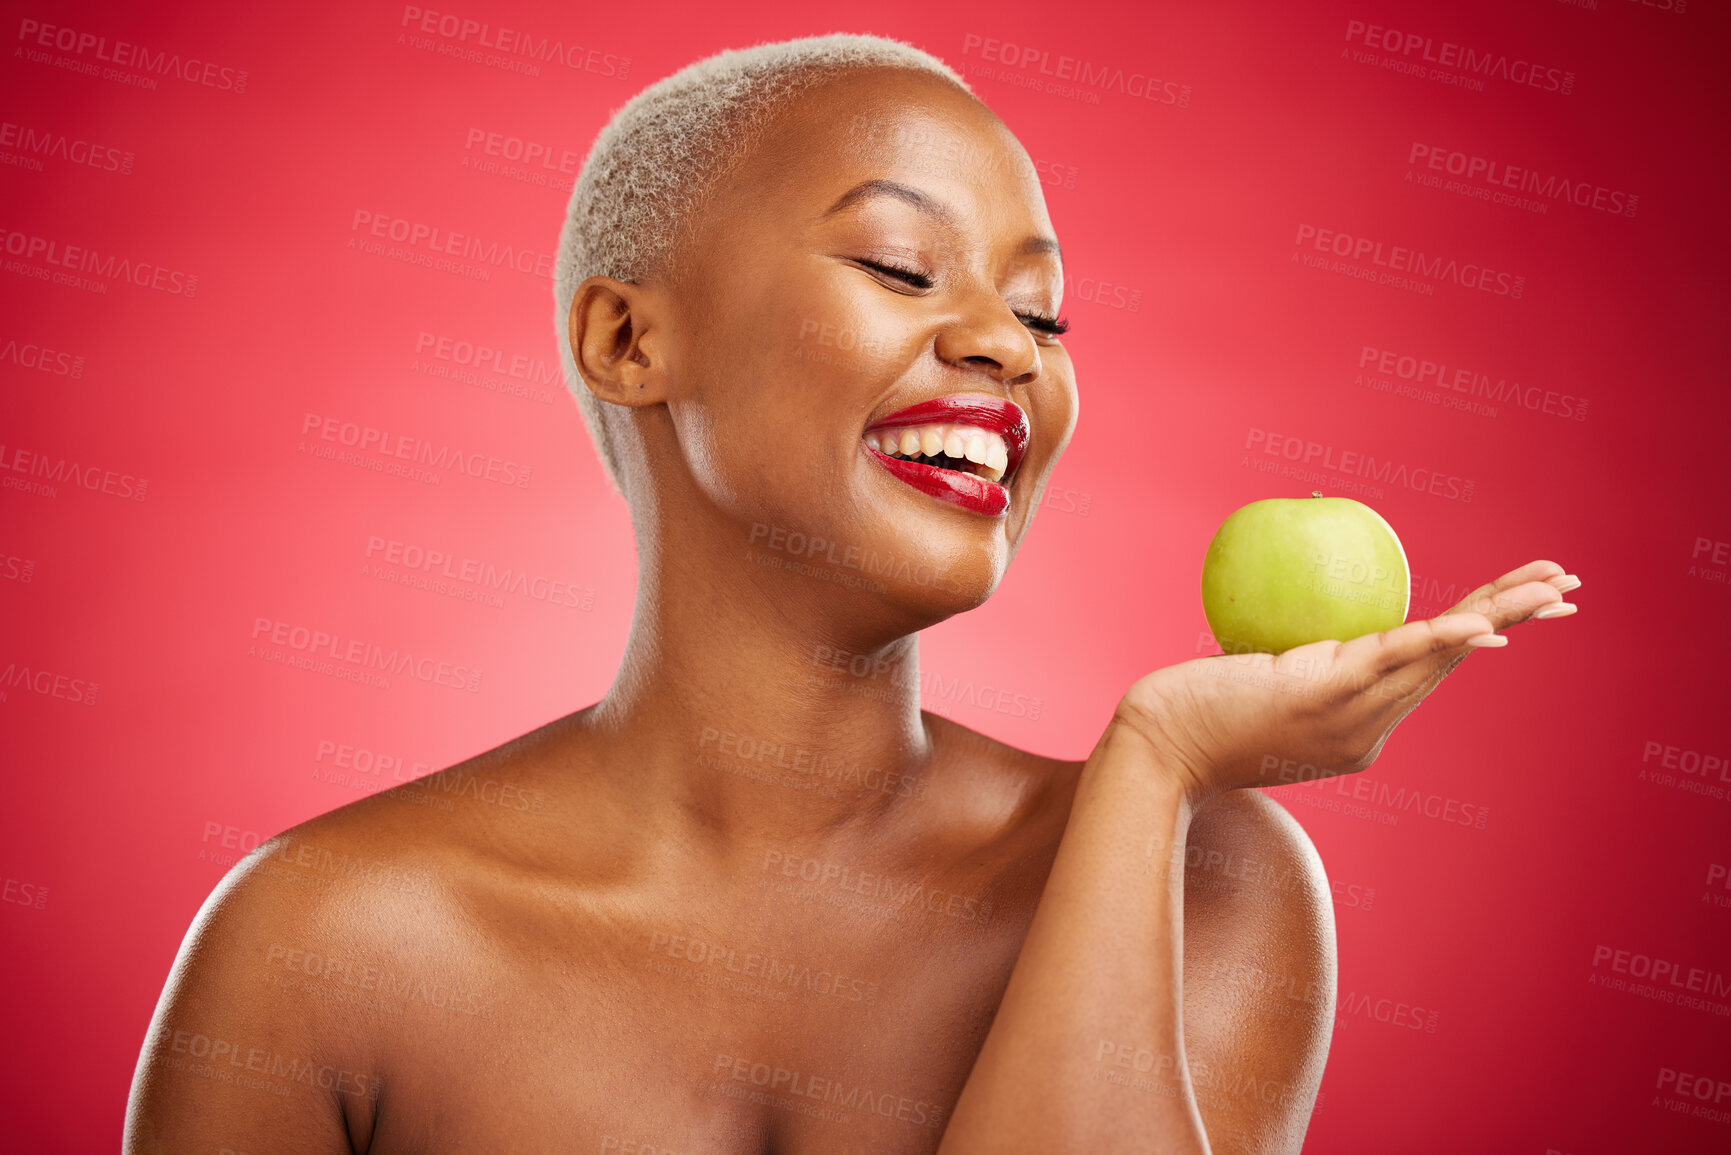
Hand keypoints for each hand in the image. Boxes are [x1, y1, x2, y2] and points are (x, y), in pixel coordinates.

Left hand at [1115, 560, 1579, 806]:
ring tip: (1551, 587)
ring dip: (1502, 616)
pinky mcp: (1323, 695)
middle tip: (1568, 589)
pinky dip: (1440, 637)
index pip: (1430, 670)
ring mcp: (1350, 716)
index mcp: (1360, 728)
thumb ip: (1289, 656)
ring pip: (1440, 656)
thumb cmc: (1190, 712)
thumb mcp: (1254, 679)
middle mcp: (1369, 729)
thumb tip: (1299, 606)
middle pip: (1455, 661)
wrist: (1155, 750)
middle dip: (1516, 622)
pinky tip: (1483, 621)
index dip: (1479, 638)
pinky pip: (1392, 659)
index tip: (1515, 614)